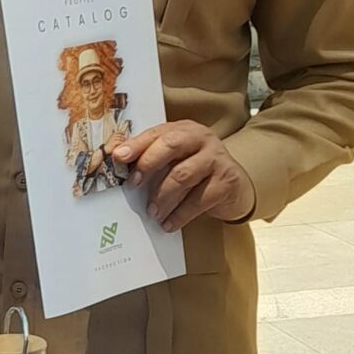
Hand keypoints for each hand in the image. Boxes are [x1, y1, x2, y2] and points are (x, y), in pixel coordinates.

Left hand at [112, 119, 254, 232]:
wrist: (235, 186)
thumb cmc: (196, 170)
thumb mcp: (176, 159)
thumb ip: (153, 157)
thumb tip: (121, 163)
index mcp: (185, 130)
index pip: (157, 133)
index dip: (137, 145)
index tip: (118, 157)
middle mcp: (202, 139)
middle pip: (171, 146)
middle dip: (148, 164)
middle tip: (133, 184)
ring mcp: (217, 159)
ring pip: (183, 175)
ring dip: (162, 196)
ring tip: (152, 212)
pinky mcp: (226, 181)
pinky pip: (198, 200)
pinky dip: (180, 215)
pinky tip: (169, 224)